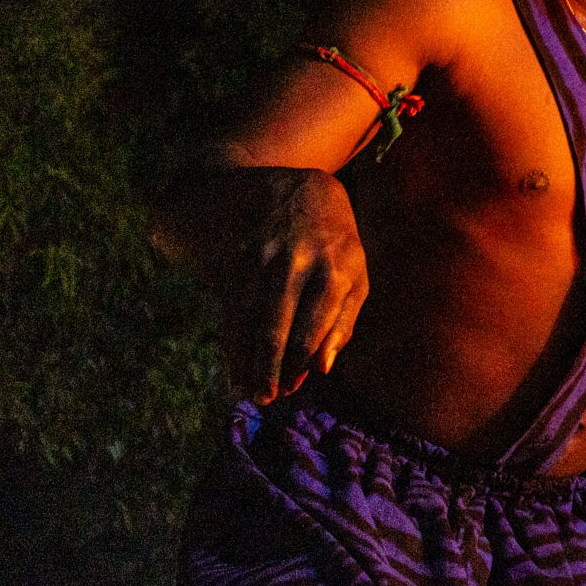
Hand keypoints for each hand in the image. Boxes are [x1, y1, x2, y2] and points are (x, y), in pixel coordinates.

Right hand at [227, 168, 368, 403]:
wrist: (294, 187)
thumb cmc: (333, 243)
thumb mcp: (354, 271)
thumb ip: (344, 320)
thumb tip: (322, 368)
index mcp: (337, 268)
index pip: (315, 328)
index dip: (300, 363)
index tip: (293, 388)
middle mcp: (299, 263)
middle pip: (277, 328)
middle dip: (270, 368)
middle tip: (266, 399)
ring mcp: (264, 259)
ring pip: (249, 321)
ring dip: (246, 361)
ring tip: (247, 392)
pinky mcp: (237, 258)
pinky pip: (231, 309)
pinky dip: (231, 342)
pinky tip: (233, 366)